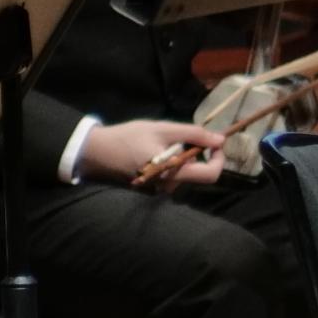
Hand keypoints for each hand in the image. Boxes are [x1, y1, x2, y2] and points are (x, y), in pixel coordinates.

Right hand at [83, 117, 226, 187]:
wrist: (98, 151)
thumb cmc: (129, 137)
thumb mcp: (163, 129)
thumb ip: (193, 134)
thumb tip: (220, 139)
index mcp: (173, 173)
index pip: (210, 175)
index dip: (219, 158)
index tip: (215, 142)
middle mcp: (169, 186)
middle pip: (198, 172)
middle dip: (198, 153)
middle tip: (184, 134)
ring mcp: (161, 188)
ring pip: (185, 172)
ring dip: (184, 155)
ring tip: (164, 140)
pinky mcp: (153, 186)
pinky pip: (173, 174)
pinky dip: (173, 160)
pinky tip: (156, 149)